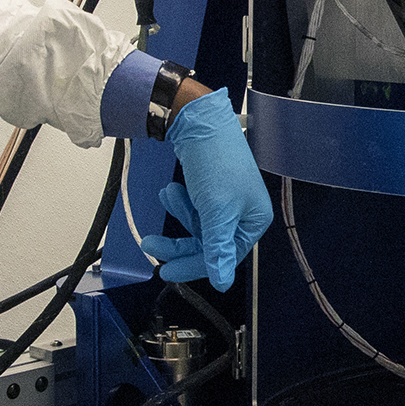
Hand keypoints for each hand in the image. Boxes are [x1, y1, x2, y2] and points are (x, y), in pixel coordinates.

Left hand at [142, 90, 272, 288]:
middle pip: (208, 243)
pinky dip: (180, 201)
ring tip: (168, 194)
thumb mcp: (216, 211)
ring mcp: (227, 201)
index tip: (165, 271)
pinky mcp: (211, 189)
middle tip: (150, 245)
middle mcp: (244, 213)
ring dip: (179, 213)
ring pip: (197, 225)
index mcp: (254, 221)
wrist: (199, 120)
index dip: (194, 265)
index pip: (224, 256)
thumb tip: (223, 284)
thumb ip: (218, 249)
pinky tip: (171, 189)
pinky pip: (194, 208)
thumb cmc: (215, 165)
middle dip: (178, 242)